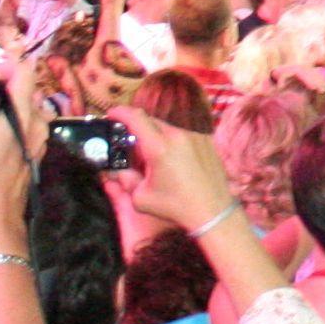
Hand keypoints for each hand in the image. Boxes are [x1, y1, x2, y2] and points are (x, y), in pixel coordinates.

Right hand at [0, 58, 38, 244]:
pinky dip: (17, 117)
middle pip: (27, 86)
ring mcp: (40, 136)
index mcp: (23, 112)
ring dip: (12, 100)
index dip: (4, 64)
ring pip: (30, 104)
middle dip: (6, 81)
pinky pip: (30, 122)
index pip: (23, 70)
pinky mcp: (37, 148)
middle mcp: (38, 120)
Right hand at [115, 115, 236, 232]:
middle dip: (136, 128)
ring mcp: (195, 136)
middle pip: (151, 121)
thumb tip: (115, 171)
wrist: (213, 211)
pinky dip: (173, 142)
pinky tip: (173, 160)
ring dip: (156, 136)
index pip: (136, 118)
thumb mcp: (141, 198)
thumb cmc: (175, 206)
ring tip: (153, 156)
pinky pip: (183, 135)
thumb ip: (125, 180)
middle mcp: (178, 136)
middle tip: (128, 141)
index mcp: (159, 147)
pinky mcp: (206, 141)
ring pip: (168, 128)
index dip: (121, 112)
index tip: (112, 114)